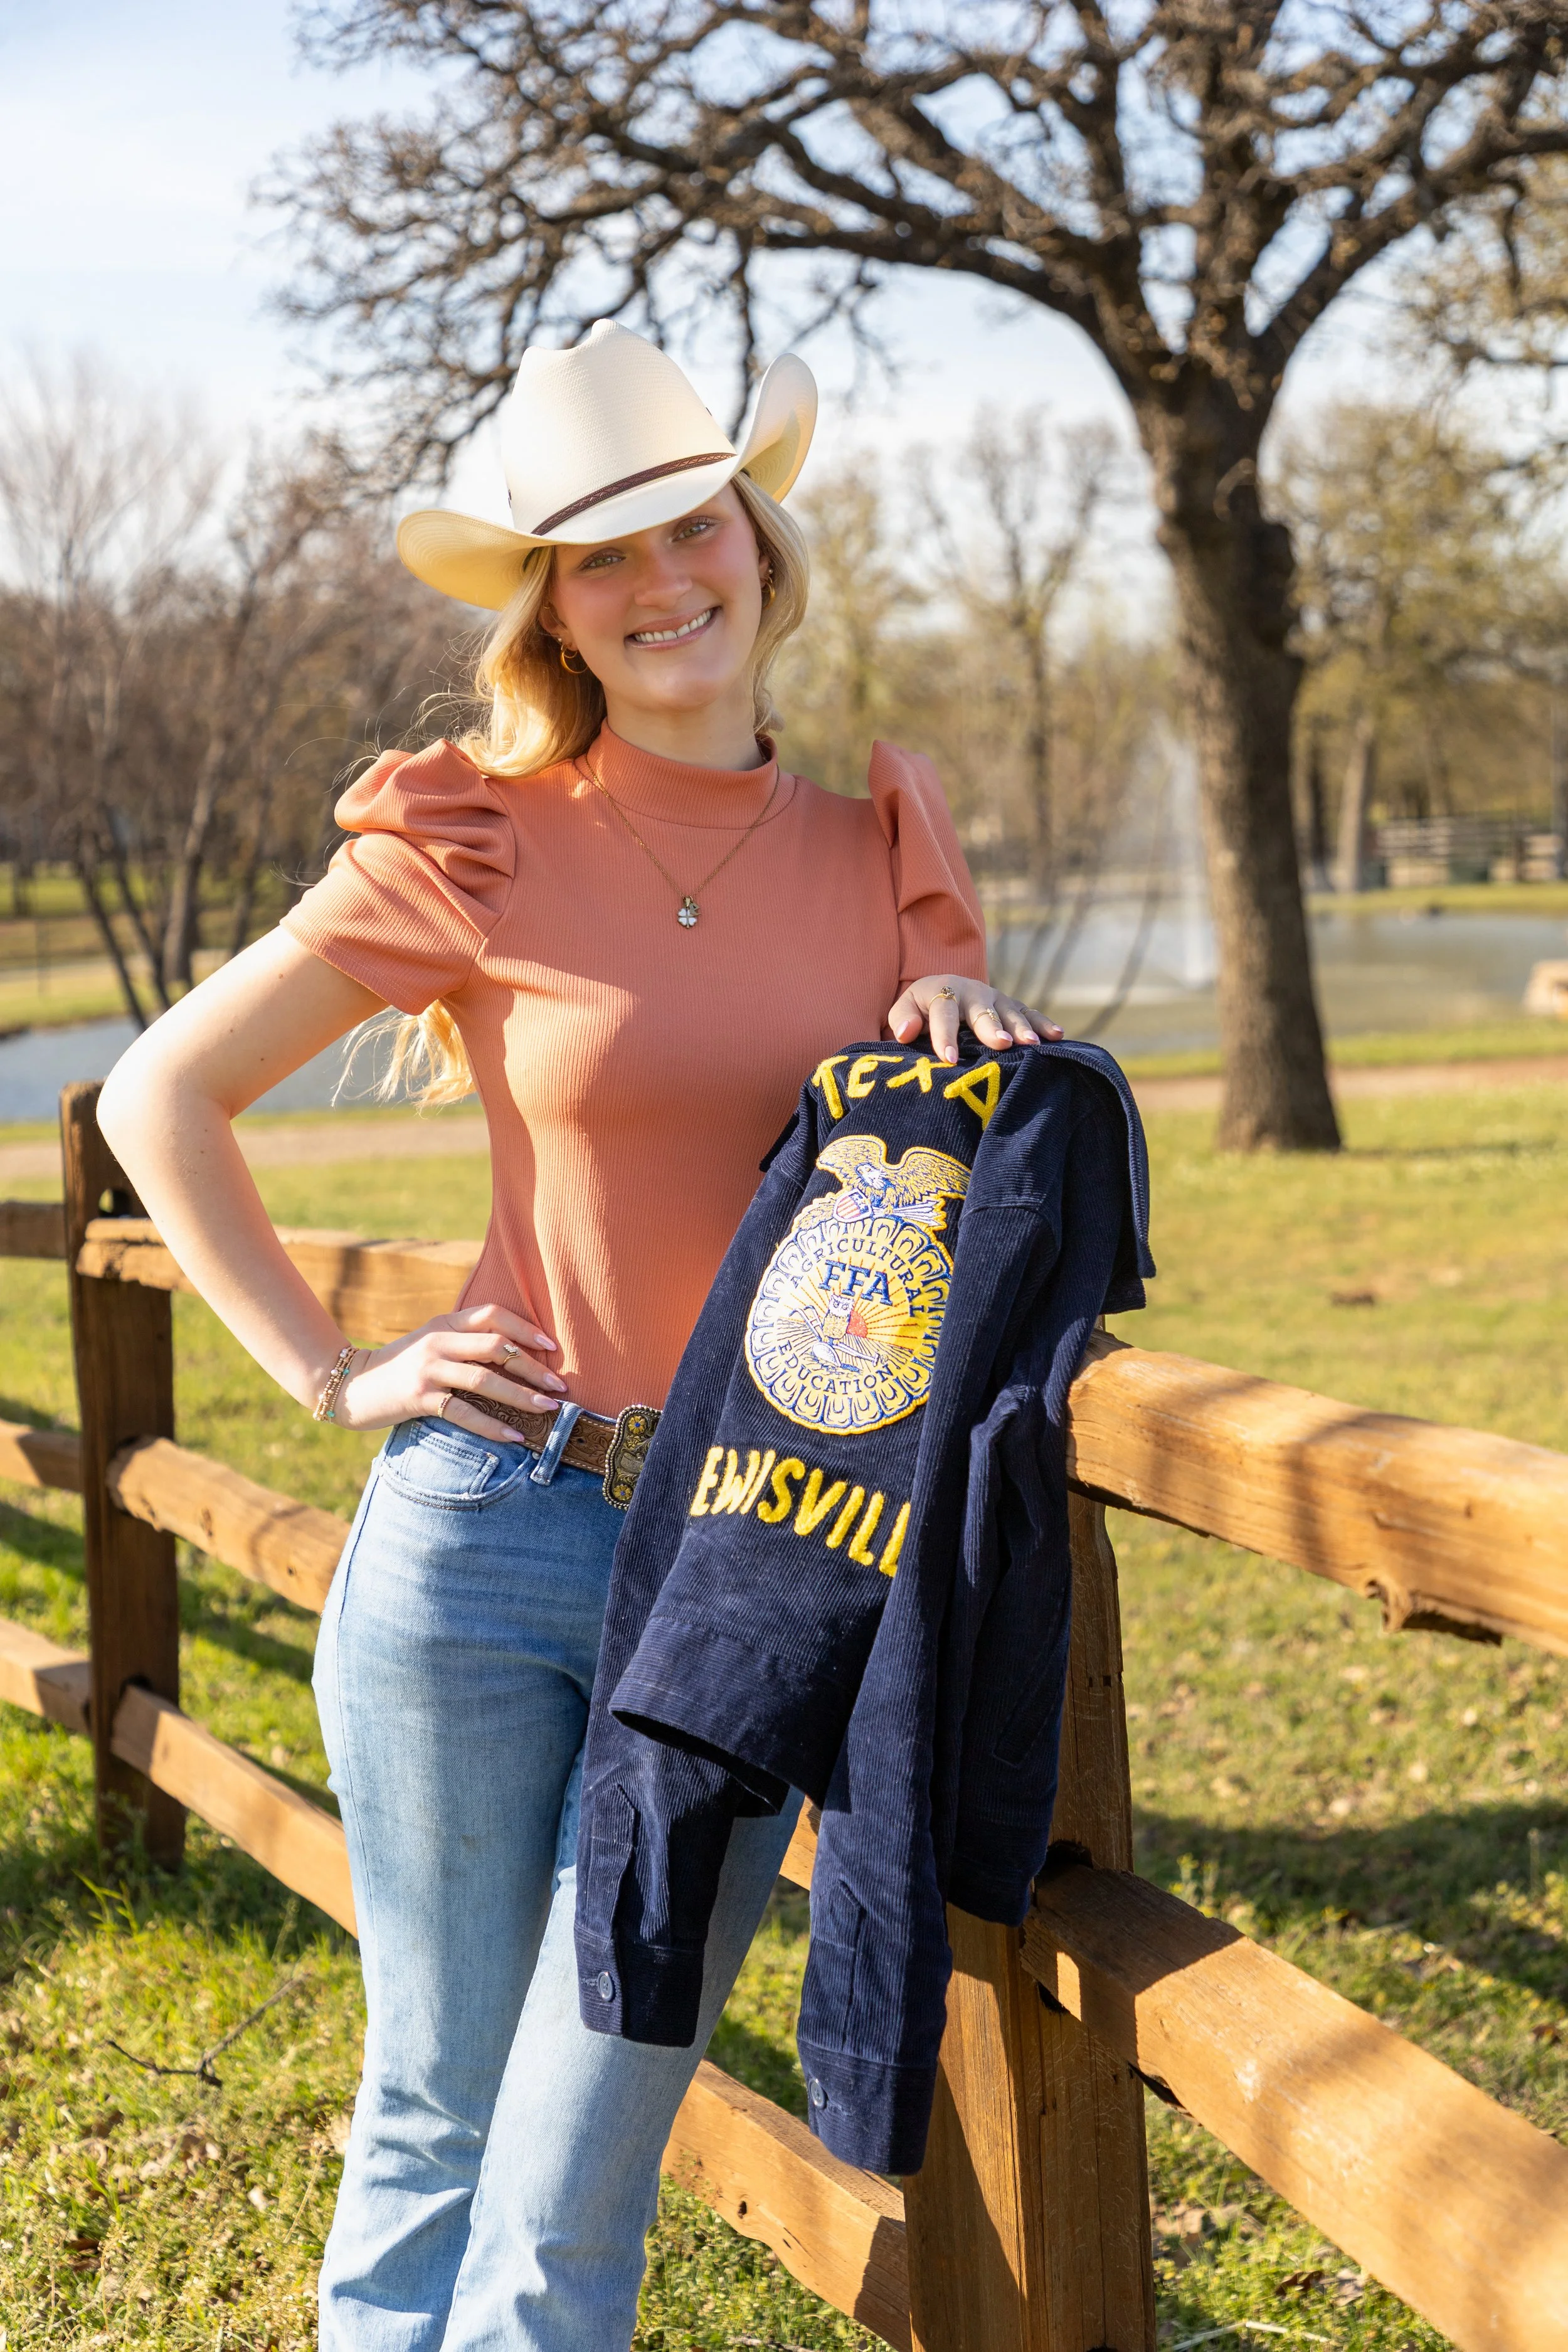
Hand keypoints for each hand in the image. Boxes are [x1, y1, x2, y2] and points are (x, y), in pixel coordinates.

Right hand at [329, 1304, 565, 1442]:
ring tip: (548, 1408)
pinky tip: (514, 1435)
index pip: (493, 1315)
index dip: (525, 1328)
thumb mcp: (431, 1343)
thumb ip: (463, 1341)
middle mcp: (439, 1342)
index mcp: (445, 1324)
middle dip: (533, 1367)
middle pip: (496, 1348)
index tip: (551, 1346)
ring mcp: (428, 1369)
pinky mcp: (419, 1398)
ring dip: (521, 1395)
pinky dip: (492, 1425)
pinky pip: (464, 1412)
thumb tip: (512, 1353)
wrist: (351, 1384)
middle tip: (560, 1385)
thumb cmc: (400, 1366)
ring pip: (485, 1380)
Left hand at [888, 974, 1061, 1064]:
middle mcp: (972, 991)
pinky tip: (1057, 1036)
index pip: (943, 1013)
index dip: (945, 1035)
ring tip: (1030, 1044)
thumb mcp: (904, 1010)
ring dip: (1020, 1027)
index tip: (948, 1058)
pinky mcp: (1012, 1006)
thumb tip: (906, 1033)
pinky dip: (1043, 1024)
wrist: (941, 992)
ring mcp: (995, 998)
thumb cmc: (920, 1011)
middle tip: (1000, 1044)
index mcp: (942, 992)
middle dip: (990, 1027)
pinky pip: (1030, 1014)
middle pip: (982, 1010)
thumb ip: (901, 1019)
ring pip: (1009, 1012)